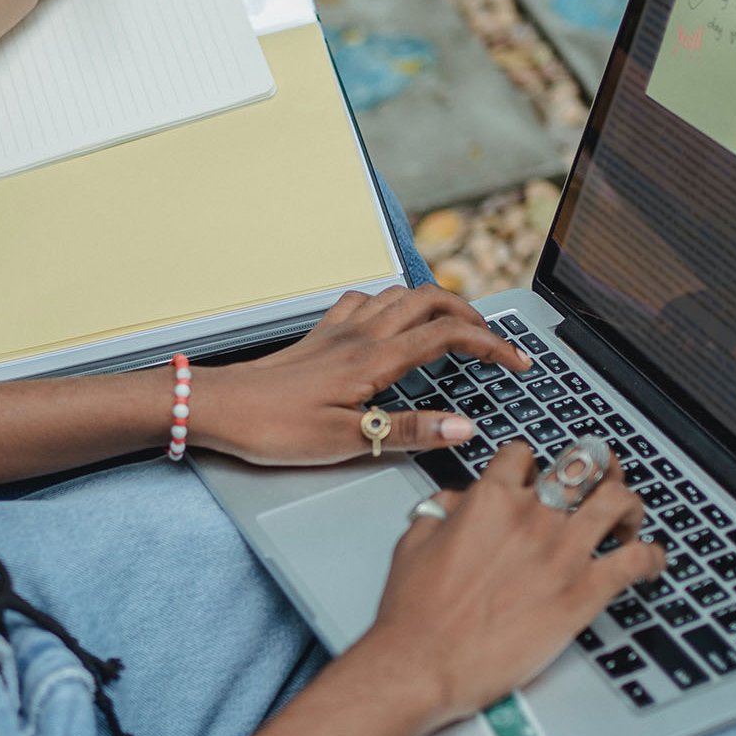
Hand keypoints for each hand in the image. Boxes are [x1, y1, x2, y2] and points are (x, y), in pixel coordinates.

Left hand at [187, 285, 533, 464]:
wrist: (218, 407)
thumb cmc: (274, 427)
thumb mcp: (348, 441)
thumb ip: (410, 432)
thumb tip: (464, 427)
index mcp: (374, 360)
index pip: (448, 337)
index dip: (491, 345)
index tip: (517, 362)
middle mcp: (360, 335)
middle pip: (431, 301)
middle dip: (472, 315)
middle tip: (495, 341)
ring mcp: (338, 329)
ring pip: (400, 294)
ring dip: (436, 303)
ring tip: (457, 326)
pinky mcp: (319, 334)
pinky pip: (365, 300)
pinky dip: (392, 302)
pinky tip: (392, 319)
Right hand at [359, 445, 664, 730]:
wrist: (424, 663)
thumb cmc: (415, 613)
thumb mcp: (414, 543)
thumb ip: (441, 510)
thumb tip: (457, 501)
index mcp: (490, 500)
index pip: (523, 455)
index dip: (532, 463)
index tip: (537, 476)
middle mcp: (532, 517)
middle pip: (582, 465)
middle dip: (597, 466)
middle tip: (603, 476)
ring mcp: (563, 552)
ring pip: (618, 500)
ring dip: (629, 505)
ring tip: (628, 518)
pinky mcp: (584, 593)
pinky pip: (635, 561)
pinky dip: (651, 557)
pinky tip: (651, 562)